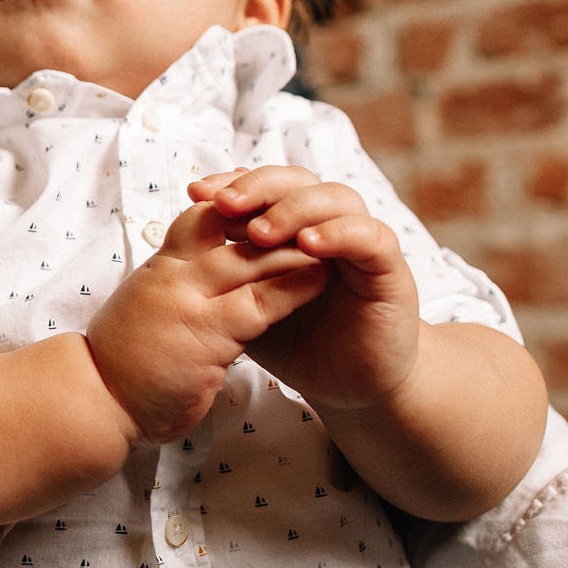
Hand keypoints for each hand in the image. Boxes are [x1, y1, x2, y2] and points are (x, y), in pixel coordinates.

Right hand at [85, 193, 325, 443]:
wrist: (93, 402)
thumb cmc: (121, 363)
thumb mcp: (146, 307)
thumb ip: (175, 286)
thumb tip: (199, 277)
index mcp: (160, 268)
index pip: (201, 217)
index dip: (240, 208)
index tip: (272, 210)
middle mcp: (173, 275)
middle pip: (230, 226)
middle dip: (275, 219)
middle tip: (316, 217)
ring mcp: (188, 302)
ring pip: (251, 260)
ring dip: (294, 249)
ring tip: (331, 243)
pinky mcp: (206, 335)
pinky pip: (259, 303)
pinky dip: (293, 288)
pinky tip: (320, 282)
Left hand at [190, 166, 421, 410]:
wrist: (351, 388)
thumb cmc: (297, 342)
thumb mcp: (246, 306)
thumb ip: (226, 272)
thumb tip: (176, 242)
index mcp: (294, 228)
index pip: (265, 185)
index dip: (232, 183)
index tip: (195, 193)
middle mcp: (329, 226)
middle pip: (298, 180)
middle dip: (259, 186)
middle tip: (224, 203)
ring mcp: (361, 244)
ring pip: (336, 198)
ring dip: (295, 209)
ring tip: (260, 232)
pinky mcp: (391, 269)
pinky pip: (371, 236)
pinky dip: (340, 234)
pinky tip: (308, 247)